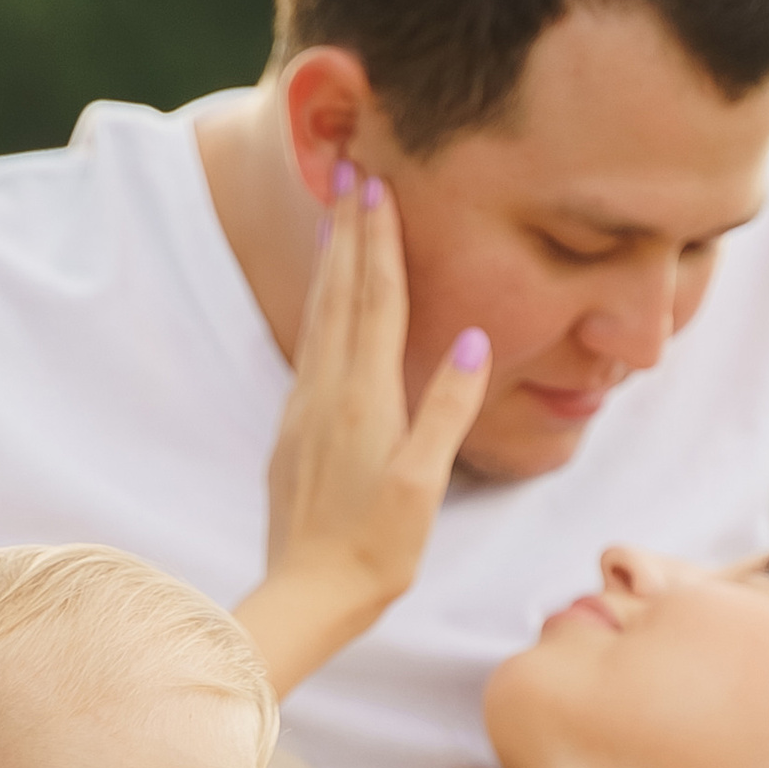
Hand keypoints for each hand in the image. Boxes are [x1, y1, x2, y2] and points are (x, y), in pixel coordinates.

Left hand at [240, 166, 489, 694]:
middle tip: (350, 170)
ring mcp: (306, 410)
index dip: (380, 242)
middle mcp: (328, 393)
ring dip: (332, 262)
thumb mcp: (424, 484)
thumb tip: (473, 341)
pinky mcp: (295, 431)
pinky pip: (310, 348)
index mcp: (364, 399)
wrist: (305, 596)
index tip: (377, 186)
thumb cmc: (374, 551)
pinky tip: (324, 301)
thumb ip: (445, 410)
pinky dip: (319, 309)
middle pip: (342, 294)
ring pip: (320, 317)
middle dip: (350, 231)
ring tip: (335, 214)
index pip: (375, 301)